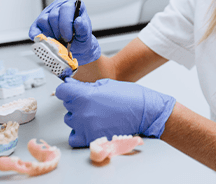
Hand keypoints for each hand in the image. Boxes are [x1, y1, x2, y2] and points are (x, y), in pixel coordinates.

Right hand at [29, 0, 100, 65]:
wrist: (75, 46)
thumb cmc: (81, 38)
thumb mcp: (85, 34)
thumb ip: (83, 28)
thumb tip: (78, 21)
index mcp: (73, 5)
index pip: (66, 8)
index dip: (66, 24)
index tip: (68, 37)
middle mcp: (59, 6)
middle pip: (53, 15)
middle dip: (58, 31)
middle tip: (64, 40)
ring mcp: (48, 13)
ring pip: (43, 20)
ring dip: (50, 34)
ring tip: (58, 39)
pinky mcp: (39, 22)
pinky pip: (34, 27)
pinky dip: (38, 35)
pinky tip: (43, 40)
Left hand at [55, 77, 175, 147]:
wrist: (145, 112)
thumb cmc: (130, 96)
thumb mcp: (107, 84)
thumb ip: (88, 86)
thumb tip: (74, 87)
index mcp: (86, 95)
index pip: (62, 91)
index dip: (67, 89)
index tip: (70, 89)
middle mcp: (83, 112)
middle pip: (67, 105)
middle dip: (76, 101)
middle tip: (91, 100)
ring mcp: (86, 127)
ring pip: (70, 120)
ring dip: (78, 116)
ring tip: (94, 113)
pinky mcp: (91, 139)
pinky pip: (74, 137)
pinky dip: (79, 132)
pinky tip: (89, 126)